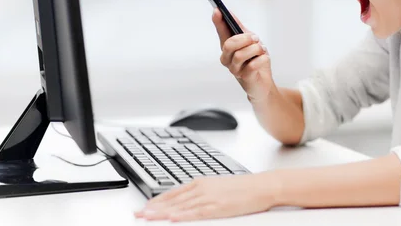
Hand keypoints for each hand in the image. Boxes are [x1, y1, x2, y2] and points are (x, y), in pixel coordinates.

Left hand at [134, 173, 278, 221]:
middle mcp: (201, 188)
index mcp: (201, 182)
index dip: (156, 201)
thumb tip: (188, 201)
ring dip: (161, 213)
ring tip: (147, 217)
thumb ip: (202, 193)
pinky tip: (171, 218)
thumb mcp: (219, 187)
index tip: (144, 207)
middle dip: (153, 208)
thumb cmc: (244, 188)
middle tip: (137, 214)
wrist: (262, 186)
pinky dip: (182, 216)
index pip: (173, 193)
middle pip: (172, 200)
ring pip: (180, 207)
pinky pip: (196, 213)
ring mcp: (209, 197)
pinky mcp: (217, 207)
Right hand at [212, 9, 273, 101]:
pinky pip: (252, 65)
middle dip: (244, 38)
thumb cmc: (255, 61)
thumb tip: (229, 13)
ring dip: (255, 49)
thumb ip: (239, 28)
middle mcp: (228, 59)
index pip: (220, 32)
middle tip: (255, 38)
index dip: (218, 21)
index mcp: (228, 48)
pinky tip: (264, 59)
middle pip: (229, 44)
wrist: (263, 84)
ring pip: (240, 55)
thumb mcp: (249, 41)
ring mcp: (235, 69)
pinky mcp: (245, 78)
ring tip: (261, 50)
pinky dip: (261, 59)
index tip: (217, 10)